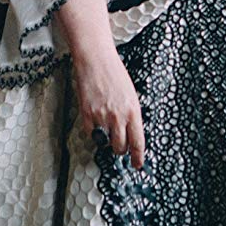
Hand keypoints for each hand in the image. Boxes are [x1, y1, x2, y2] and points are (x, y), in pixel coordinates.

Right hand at [73, 48, 145, 168]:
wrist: (96, 60)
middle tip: (121, 147)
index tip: (138, 165)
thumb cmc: (115, 74)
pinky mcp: (87, 114)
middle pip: (121, 147)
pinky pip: (91, 134)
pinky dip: (94, 132)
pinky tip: (97, 123)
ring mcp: (101, 116)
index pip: (138, 142)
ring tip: (108, 133)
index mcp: (133, 111)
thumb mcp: (131, 95)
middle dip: (122, 150)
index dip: (138, 157)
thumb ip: (131, 115)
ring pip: (106, 143)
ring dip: (108, 142)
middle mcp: (118, 116)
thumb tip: (131, 133)